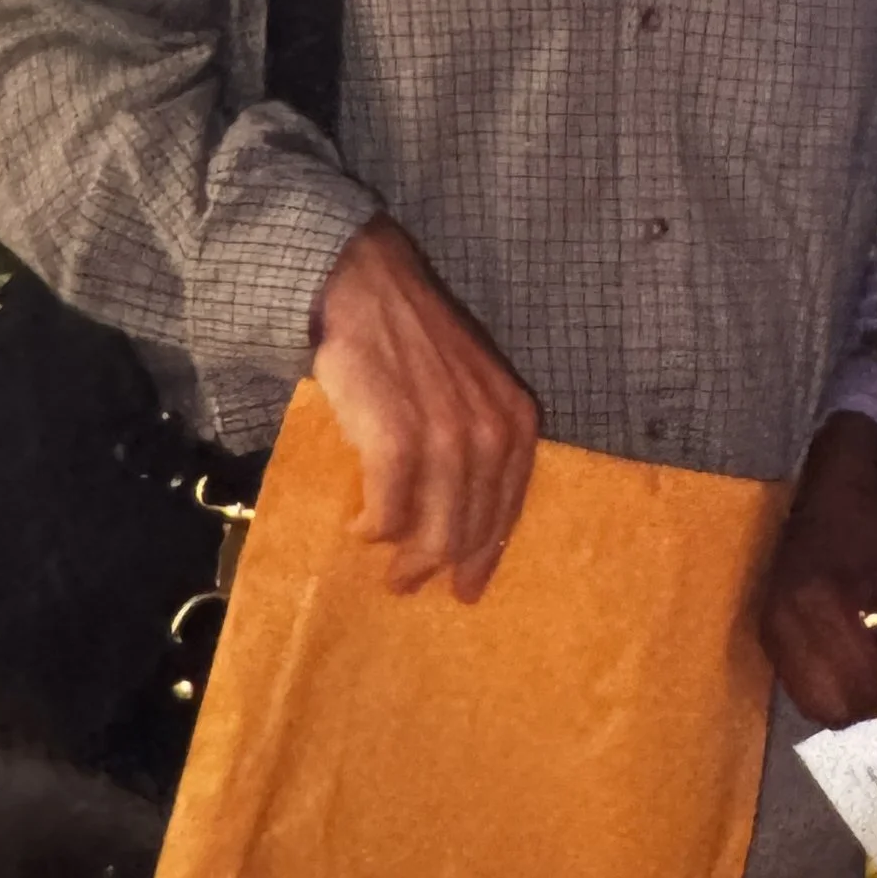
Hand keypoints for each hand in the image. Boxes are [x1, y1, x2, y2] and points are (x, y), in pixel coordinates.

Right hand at [309, 216, 540, 599]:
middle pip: (473, 529)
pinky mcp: (398, 441)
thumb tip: (460, 510)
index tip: (468, 588)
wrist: (367, 290)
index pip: (508, 509)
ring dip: (407, 560)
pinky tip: (360, 529)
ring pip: (436, 532)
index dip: (488, 554)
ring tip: (386, 570)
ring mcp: (447, 439)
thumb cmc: (414, 340)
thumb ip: (476, 440)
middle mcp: (492, 434)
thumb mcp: (470, 387)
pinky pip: (389, 512)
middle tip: (411, 585)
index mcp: (516, 421)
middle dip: (443, 567)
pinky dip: (373, 529)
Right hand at [763, 412, 876, 729]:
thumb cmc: (873, 529)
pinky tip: (859, 651)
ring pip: (816, 705)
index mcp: (820, 603)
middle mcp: (784, 625)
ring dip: (855, 700)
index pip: (864, 684)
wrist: (826, 492)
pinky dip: (836, 685)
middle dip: (876, 707)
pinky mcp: (767, 637)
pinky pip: (803, 687)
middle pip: (834, 707)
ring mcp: (769, 633)